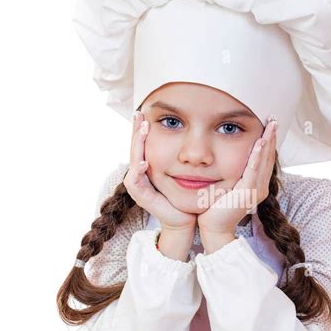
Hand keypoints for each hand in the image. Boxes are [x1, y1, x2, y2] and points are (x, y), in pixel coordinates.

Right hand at [123, 111, 196, 231]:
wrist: (186, 219)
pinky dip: (138, 170)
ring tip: (143, 130)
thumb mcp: (188, 169)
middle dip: (136, 130)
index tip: (147, 111)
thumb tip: (198, 136)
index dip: (142, 128)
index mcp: (149, 166)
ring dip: (136, 145)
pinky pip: (134, 181)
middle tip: (140, 113)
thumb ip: (189, 154)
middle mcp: (141, 173)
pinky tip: (145, 160)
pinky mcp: (141, 196)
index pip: (143, 142)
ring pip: (132, 159)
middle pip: (134, 147)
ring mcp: (139, 185)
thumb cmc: (189, 195)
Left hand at [197, 118, 277, 235]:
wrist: (213, 227)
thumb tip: (227, 155)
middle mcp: (261, 187)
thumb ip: (232, 172)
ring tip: (271, 126)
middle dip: (272, 137)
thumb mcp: (227, 184)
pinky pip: (253, 171)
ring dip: (268, 142)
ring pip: (264, 161)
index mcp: (257, 184)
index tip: (269, 124)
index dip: (268, 141)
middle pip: (269, 157)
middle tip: (274, 119)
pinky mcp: (247, 193)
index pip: (265, 158)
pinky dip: (257, 156)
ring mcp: (256, 191)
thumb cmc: (215, 207)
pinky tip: (260, 143)